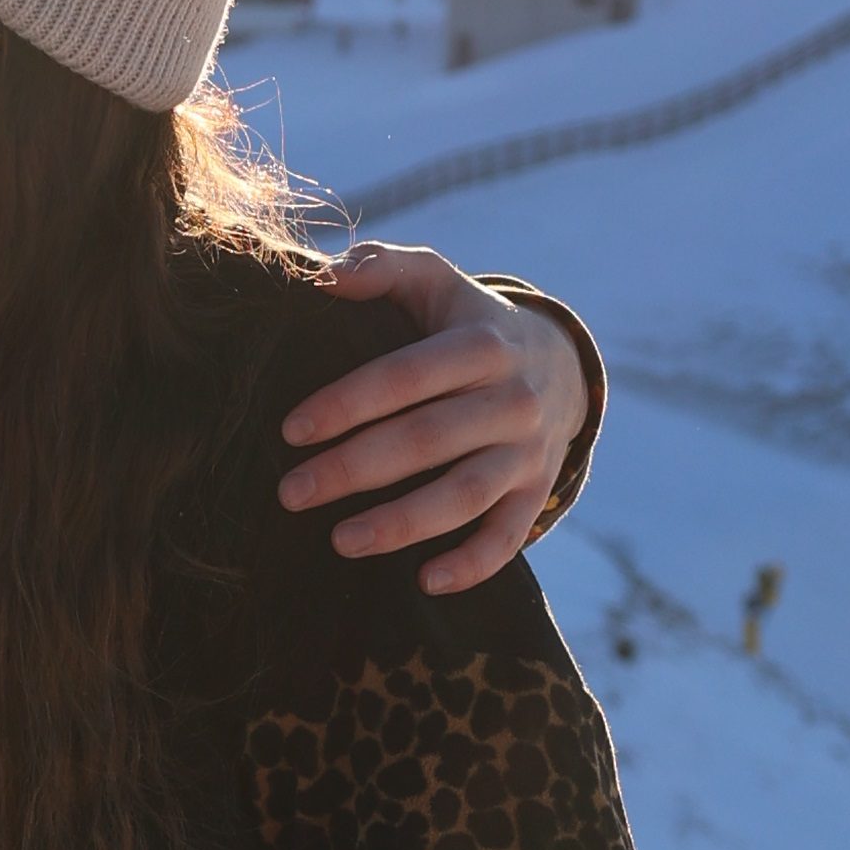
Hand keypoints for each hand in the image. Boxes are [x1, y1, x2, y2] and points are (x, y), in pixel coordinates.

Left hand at [280, 246, 590, 592]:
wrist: (559, 363)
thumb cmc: (465, 320)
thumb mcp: (433, 280)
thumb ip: (381, 267)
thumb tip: (322, 275)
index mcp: (481, 344)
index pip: (404, 378)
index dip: (346, 404)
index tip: (290, 431)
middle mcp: (511, 399)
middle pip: (426, 441)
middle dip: (353, 469)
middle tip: (290, 492)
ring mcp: (528, 451)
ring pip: (464, 496)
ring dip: (401, 524)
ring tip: (339, 541)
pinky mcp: (536, 490)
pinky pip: (508, 536)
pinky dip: (472, 565)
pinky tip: (425, 582)